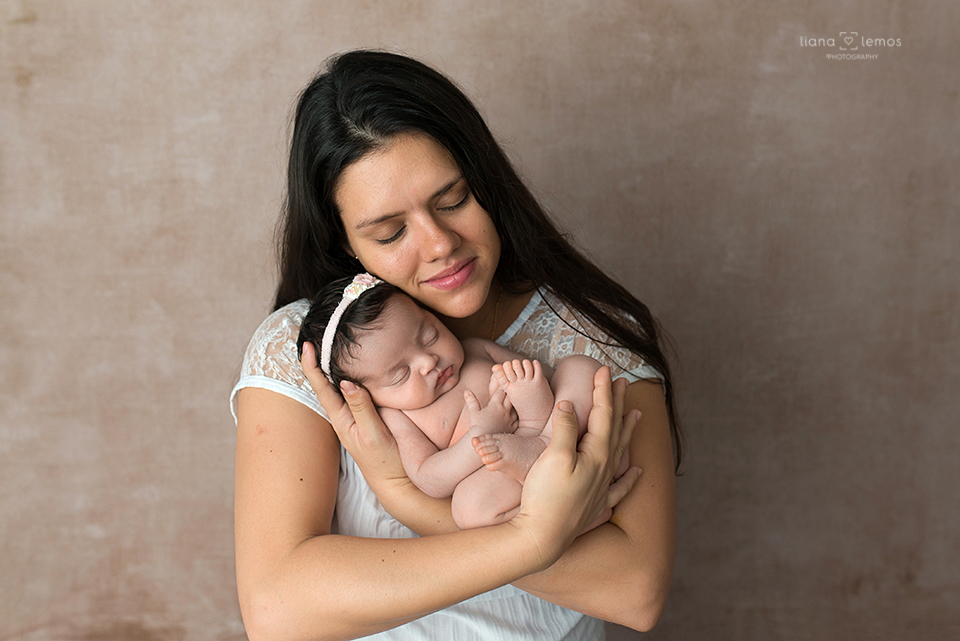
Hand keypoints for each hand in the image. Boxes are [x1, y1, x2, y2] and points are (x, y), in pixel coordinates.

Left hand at [300, 341, 406, 484]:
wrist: (396, 483)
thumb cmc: (386, 461)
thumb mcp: (373, 434)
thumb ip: (361, 407)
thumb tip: (345, 381)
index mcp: (341, 419)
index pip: (322, 387)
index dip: (312, 365)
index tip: (306, 345)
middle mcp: (343, 417)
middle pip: (325, 384)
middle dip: (317, 361)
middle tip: (312, 338)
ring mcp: (352, 419)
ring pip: (336, 389)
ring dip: (329, 369)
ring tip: (326, 348)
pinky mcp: (363, 420)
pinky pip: (350, 395)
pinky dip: (346, 379)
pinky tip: (350, 372)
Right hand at [464, 387, 516, 435]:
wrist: (483, 441)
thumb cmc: (477, 426)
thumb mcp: (473, 412)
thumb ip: (471, 401)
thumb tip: (466, 391)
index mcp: (495, 405)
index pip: (501, 391)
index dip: (501, 387)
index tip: (501, 385)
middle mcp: (504, 411)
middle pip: (510, 398)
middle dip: (509, 394)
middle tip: (508, 392)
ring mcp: (509, 420)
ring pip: (516, 408)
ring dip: (514, 406)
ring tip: (513, 404)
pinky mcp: (512, 428)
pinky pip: (517, 420)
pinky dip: (517, 417)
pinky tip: (515, 416)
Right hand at [511, 366, 641, 568]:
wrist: (542, 536)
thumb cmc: (545, 496)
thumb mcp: (553, 456)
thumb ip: (565, 428)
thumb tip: (570, 404)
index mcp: (596, 453)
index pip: (603, 414)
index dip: (603, 390)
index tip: (604, 369)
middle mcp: (605, 468)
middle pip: (615, 428)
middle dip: (618, 403)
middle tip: (624, 382)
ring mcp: (603, 486)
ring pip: (621, 451)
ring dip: (628, 430)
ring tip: (638, 414)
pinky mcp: (597, 504)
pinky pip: (621, 486)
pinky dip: (631, 477)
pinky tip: (639, 471)